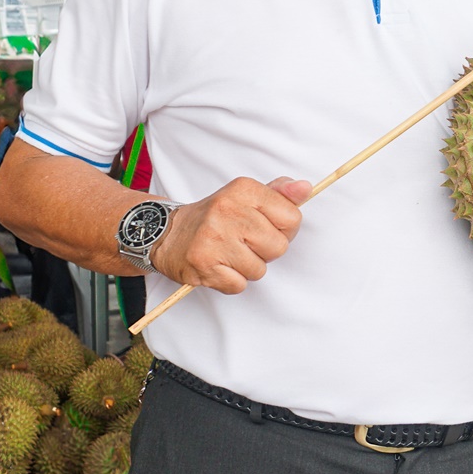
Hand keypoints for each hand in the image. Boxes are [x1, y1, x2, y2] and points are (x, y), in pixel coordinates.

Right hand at [150, 177, 310, 293]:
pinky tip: (218, 265)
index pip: (292, 219)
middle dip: (266, 250)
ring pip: (260, 269)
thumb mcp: (246, 196)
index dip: (284, 229)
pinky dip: (231, 281)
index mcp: (243, 190)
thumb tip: (306, 188)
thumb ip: (280, 194)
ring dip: (248, 267)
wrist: (166, 233)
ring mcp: (214, 239)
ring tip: (229, 253)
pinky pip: (239, 285)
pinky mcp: (203, 265)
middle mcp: (227, 211)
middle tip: (243, 242)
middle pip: (279, 247)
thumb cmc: (216, 217)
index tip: (265, 227)